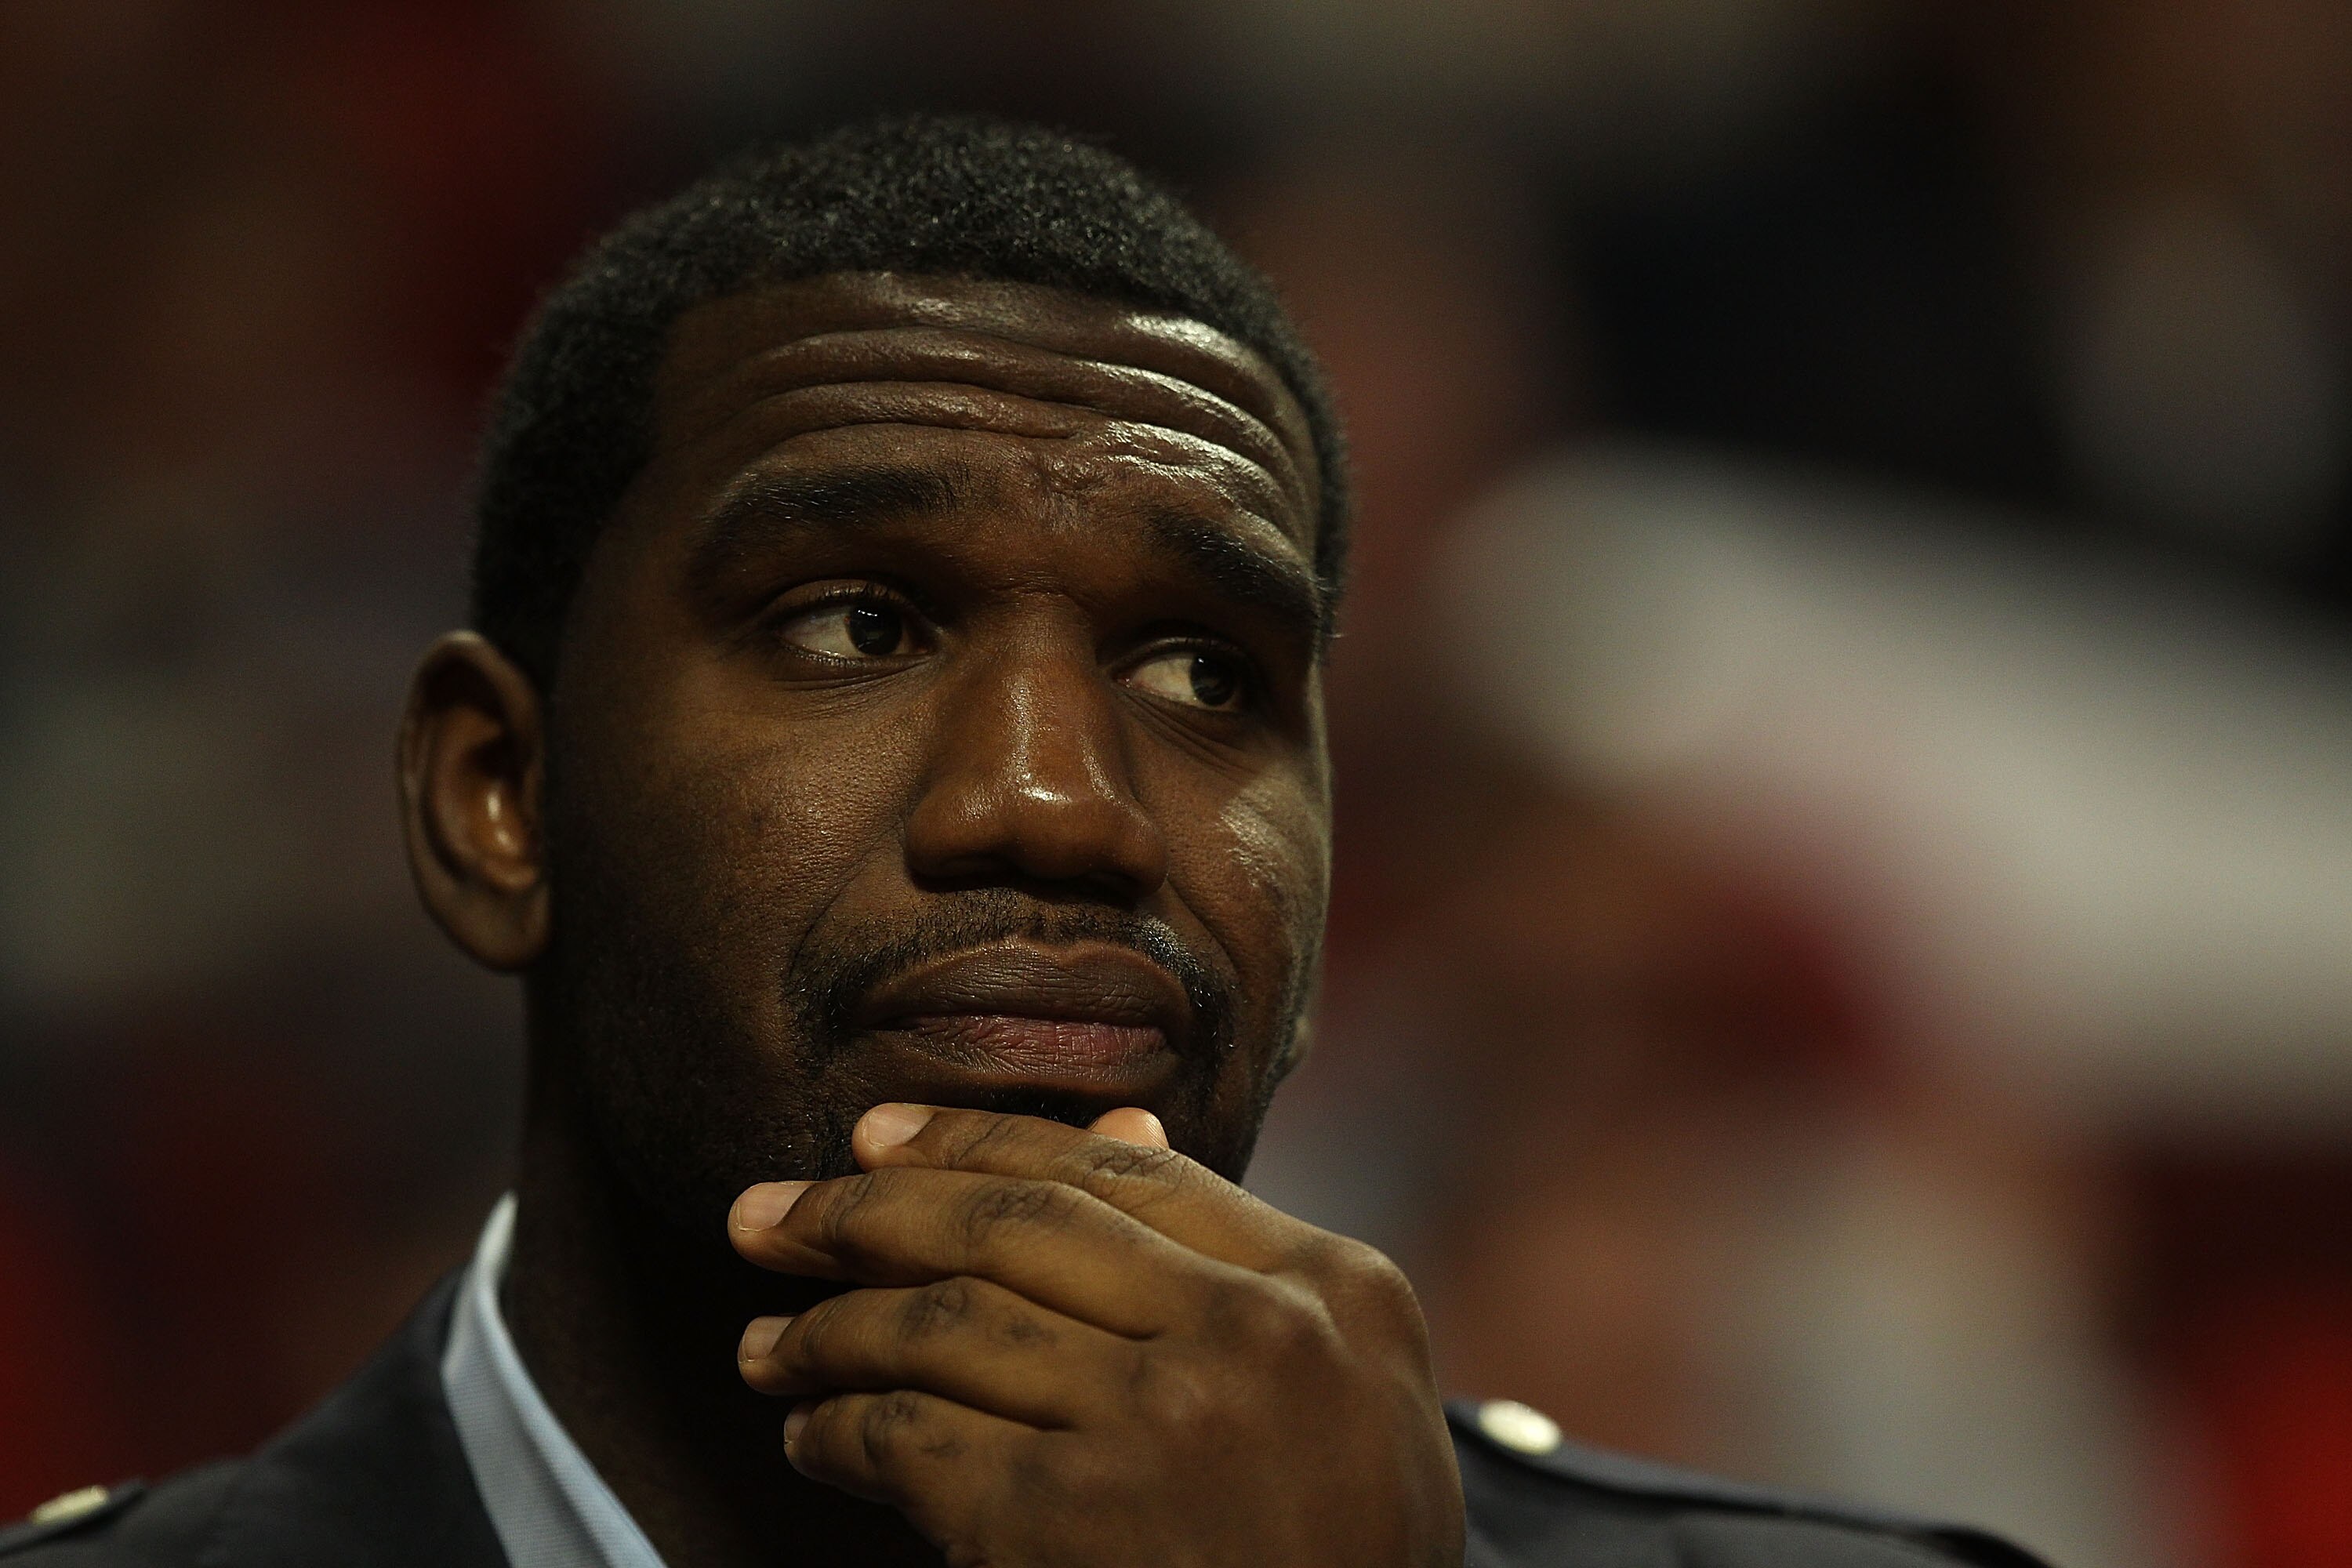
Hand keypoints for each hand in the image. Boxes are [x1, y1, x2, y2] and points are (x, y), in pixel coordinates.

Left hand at [727, 1105, 1464, 1567]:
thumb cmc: (1347, 1542)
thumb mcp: (1348, 1378)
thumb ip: (1239, 1253)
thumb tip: (1119, 1118)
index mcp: (1326, 1282)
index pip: (1122, 1170)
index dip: (978, 1141)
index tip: (875, 1137)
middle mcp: (1252, 1332)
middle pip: (1016, 1225)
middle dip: (865, 1212)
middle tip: (766, 1219)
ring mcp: (1164, 1423)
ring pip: (947, 1323)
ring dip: (830, 1328)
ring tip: (765, 1345)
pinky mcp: (1072, 1518)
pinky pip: (915, 1439)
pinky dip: (841, 1429)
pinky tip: (812, 1435)